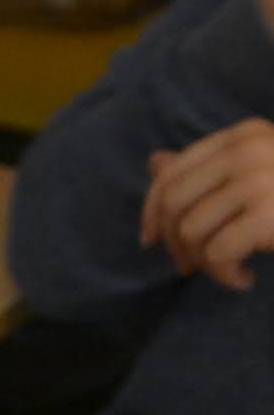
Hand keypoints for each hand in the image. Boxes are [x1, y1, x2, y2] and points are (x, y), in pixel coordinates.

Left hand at [141, 118, 273, 289]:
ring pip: (191, 231)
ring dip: (204, 263)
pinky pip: (217, 253)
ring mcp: (260, 179)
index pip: (171, 172)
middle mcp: (247, 150)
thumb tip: (155, 162)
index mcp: (242, 135)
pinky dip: (224, 275)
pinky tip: (246, 279)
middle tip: (191, 266)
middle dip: (175, 242)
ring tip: (229, 270)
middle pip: (173, 203)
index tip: (152, 241)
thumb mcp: (257, 172)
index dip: (151, 210)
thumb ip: (209, 168)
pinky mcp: (271, 213)